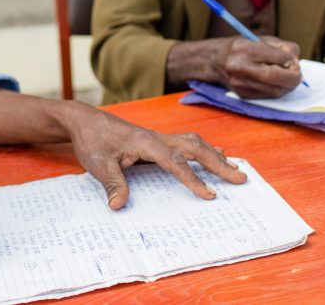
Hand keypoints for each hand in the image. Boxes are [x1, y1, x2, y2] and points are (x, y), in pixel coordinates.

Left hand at [61, 104, 247, 209]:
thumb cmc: (92, 140)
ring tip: (234, 168)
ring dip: (214, 155)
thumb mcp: (98, 164)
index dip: (193, 180)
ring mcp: (158, 138)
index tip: (210, 195)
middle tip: (240, 179)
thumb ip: (112, 183)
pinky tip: (215, 151)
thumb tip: (118, 205)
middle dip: (218, 164)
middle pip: (195, 149)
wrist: (84, 120)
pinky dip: (203, 149)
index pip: (176, 163)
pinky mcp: (155, 140)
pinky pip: (186, 143)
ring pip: (193, 143)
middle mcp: (157, 138)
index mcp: (147, 143)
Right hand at [213, 36, 301, 98]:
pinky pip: (268, 96)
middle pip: (273, 76)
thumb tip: (296, 64)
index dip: (289, 60)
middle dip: (292, 77)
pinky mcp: (243, 95)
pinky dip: (278, 90)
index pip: (275, 56)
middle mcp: (239, 66)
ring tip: (287, 78)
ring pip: (274, 90)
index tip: (293, 61)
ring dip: (287, 86)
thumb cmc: (244, 47)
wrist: (216, 61)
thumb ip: (282, 48)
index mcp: (244, 48)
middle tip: (297, 74)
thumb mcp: (262, 39)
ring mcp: (240, 83)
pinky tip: (276, 83)